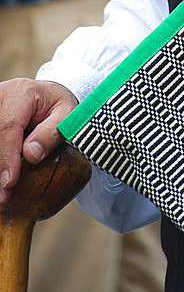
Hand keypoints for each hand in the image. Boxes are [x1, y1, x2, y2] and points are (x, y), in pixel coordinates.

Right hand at [0, 78, 77, 209]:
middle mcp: (1, 96)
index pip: (8, 126)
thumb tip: (31, 155)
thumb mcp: (68, 114)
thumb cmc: (58, 106)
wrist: (47, 96)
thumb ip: (52, 133)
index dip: (7, 157)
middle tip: (2, 199)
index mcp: (22, 93)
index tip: (9, 182)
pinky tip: (1, 183)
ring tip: (1, 196)